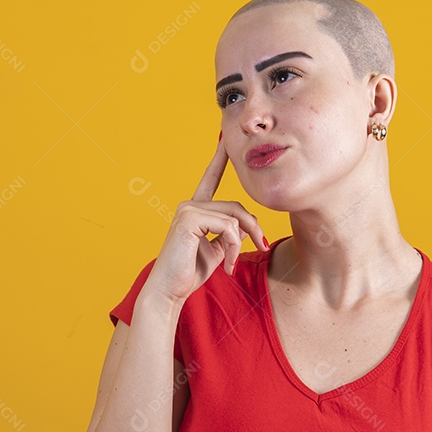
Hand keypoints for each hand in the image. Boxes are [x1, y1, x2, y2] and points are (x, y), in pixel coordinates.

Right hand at [144, 133, 268, 305]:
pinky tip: (227, 265)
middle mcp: (190, 205)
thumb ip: (229, 234)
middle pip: (236, 206)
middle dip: (254, 228)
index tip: (225, 140)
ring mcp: (188, 210)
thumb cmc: (189, 273)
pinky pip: (227, 227)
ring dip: (242, 243)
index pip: (211, 179)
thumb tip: (246, 225)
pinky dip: (233, 247)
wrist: (169, 291)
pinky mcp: (189, 219)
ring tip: (233, 264)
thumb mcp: (217, 250)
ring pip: (234, 217)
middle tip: (262, 246)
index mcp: (195, 209)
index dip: (219, 159)